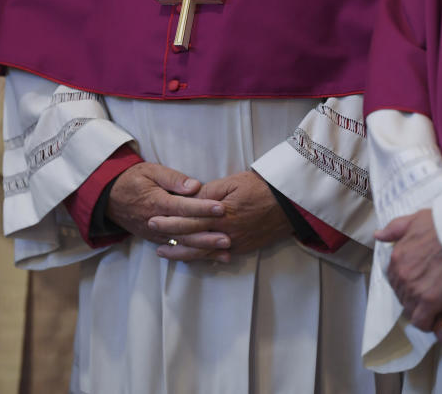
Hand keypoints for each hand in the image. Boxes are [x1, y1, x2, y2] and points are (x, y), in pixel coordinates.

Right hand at [107, 162, 226, 256]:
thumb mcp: (151, 170)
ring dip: (204, 250)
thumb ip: (173, 178)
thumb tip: (195, 186)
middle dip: (207, 236)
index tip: (221, 208)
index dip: (202, 208)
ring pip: (182, 244)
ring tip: (225, 252)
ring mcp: (155, 234)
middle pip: (185, 231)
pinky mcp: (155, 240)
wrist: (108, 197)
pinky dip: (194, 255)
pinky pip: (176, 249)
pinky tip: (210, 258)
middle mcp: (156, 221)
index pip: (183, 207)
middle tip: (228, 238)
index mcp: (156, 201)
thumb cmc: (133, 179)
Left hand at [147, 171, 293, 262]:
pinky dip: (203, 258)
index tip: (153, 219)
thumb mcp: (232, 182)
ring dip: (182, 253)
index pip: (189, 219)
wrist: (289, 202)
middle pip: (192, 237)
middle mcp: (226, 232)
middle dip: (170, 237)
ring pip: (203, 252)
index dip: (170, 220)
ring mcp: (235, 243)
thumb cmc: (260, 186)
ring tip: (164, 253)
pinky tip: (191, 258)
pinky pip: (219, 256)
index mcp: (221, 213)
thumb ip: (208, 192)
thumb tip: (189, 198)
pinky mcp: (244, 248)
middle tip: (151, 235)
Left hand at [375, 209, 441, 329]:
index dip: (406, 283)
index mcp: (397, 256)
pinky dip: (426, 323)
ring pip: (410, 309)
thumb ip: (395, 229)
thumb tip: (378, 235)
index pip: (393, 279)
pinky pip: (421, 321)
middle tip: (428, 296)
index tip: (418, 284)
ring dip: (419, 310)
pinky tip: (434, 320)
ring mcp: (414, 289)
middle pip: (401, 295)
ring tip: (433, 308)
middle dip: (412, 297)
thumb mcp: (415, 220)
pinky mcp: (430, 301)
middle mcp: (401, 274)